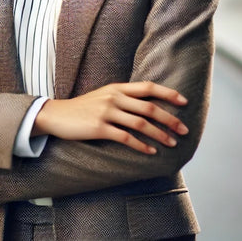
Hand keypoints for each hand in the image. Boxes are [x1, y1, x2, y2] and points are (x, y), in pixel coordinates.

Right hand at [33, 82, 188, 154]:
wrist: (57, 115)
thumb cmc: (83, 107)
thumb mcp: (104, 95)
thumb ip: (124, 96)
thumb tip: (148, 104)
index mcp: (117, 88)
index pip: (148, 87)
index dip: (168, 94)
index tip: (184, 102)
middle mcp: (114, 97)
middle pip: (149, 108)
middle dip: (170, 119)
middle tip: (184, 130)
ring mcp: (106, 112)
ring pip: (140, 124)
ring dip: (159, 135)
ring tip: (172, 144)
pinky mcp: (99, 128)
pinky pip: (125, 138)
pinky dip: (141, 146)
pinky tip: (150, 152)